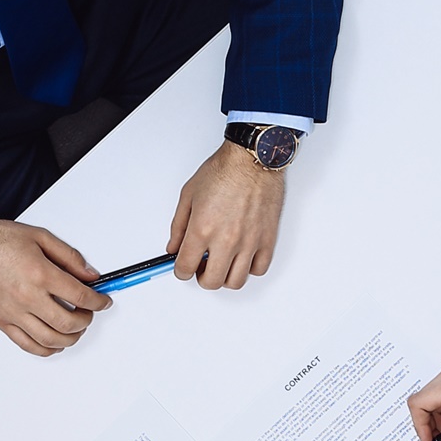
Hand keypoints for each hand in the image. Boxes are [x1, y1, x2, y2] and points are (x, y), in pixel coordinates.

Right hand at [0, 214, 112, 356]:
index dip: (99, 302)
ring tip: (74, 329)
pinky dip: (47, 349)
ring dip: (70, 338)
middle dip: (86, 320)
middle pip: (69, 323)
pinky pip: (28, 345)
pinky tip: (54, 343)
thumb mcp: (39, 236)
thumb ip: (69, 257)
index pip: (81, 297)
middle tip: (87, 313)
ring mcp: (14, 313)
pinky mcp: (2, 322)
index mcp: (41, 274)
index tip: (103, 302)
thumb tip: (90, 275)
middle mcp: (28, 297)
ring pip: (51, 340)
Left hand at [168, 141, 284, 289]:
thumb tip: (174, 248)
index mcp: (202, 229)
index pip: (185, 268)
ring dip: (225, 277)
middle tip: (201, 267)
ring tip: (222, 263)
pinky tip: (242, 257)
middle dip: (202, 278)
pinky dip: (249, 269)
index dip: (180, 271)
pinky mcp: (267, 240)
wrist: (252, 158)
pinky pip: (259, 270)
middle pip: (211, 282)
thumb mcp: (189, 195)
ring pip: (235, 282)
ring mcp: (248, 243)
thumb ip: (178, 226)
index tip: (182, 268)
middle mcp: (226, 240)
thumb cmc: (224, 171)